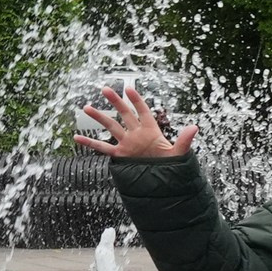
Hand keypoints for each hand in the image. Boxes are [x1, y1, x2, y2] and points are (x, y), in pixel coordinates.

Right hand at [72, 83, 196, 158]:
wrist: (162, 181)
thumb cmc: (171, 165)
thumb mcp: (179, 153)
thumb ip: (184, 140)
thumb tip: (194, 127)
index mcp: (151, 131)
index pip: (143, 112)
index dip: (137, 101)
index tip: (129, 89)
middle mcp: (137, 134)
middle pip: (124, 115)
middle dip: (116, 102)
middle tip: (105, 89)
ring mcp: (127, 144)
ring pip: (111, 127)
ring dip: (99, 118)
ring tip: (87, 107)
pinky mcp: (120, 155)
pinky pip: (103, 148)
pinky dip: (90, 142)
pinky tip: (77, 136)